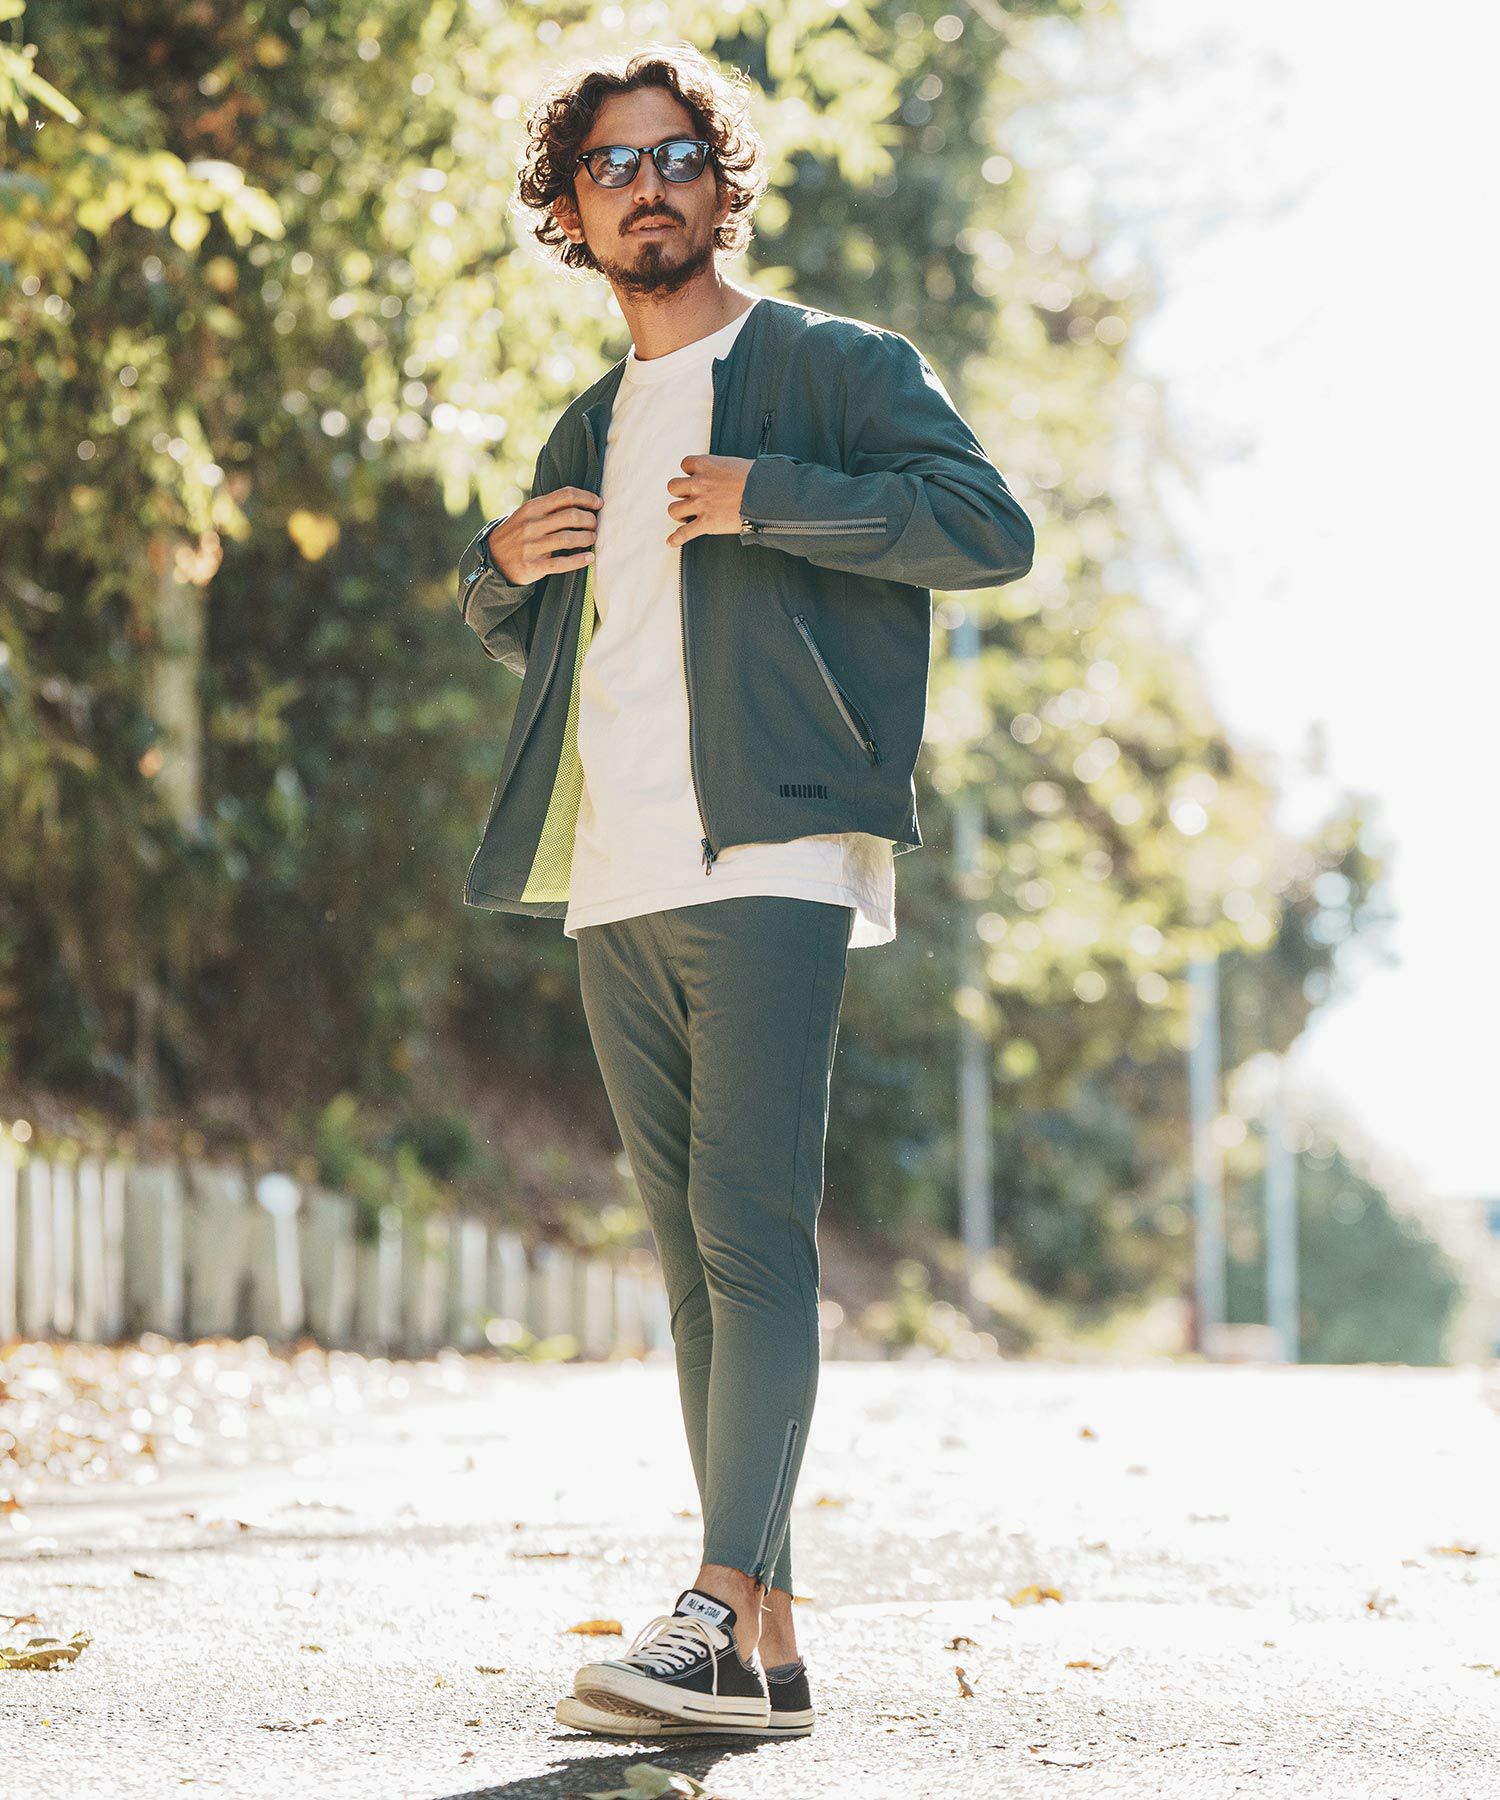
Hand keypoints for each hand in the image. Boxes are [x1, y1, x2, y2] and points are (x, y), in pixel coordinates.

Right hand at [485, 486, 601, 583]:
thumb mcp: (527, 514)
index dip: (586, 498)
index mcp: (532, 507)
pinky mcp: (533, 566)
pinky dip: (579, 560)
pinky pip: (561, 563)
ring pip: (568, 538)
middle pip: (571, 516)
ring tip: (592, 538)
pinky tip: (589, 558)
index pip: (566, 495)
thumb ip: (549, 507)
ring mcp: (531, 546)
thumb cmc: (518, 533)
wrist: (493, 558)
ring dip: (587, 538)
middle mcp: (532, 524)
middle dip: (590, 519)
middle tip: (595, 524)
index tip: (598, 503)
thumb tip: (582, 502)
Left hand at [665, 454, 755, 546]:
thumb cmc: (758, 479)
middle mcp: (699, 483)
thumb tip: (728, 476)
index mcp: (707, 465)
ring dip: (678, 513)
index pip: (685, 465)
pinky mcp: (706, 523)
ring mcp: (701, 504)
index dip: (688, 473)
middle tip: (689, 498)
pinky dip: (676, 539)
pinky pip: (684, 533)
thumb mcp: (737, 464)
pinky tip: (672, 541)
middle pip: (673, 487)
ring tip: (685, 516)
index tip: (693, 477)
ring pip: (673, 509)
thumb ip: (723, 470)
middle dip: (680, 493)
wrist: (766, 495)